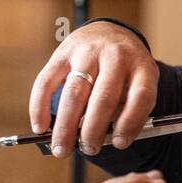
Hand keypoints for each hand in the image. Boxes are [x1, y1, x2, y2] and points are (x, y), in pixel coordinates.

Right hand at [30, 21, 158, 156]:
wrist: (109, 32)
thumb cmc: (126, 70)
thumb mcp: (139, 82)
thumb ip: (127, 108)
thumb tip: (104, 138)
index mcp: (142, 66)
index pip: (140, 96)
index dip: (130, 123)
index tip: (119, 144)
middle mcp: (116, 56)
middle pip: (103, 97)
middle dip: (94, 130)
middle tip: (89, 150)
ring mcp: (88, 52)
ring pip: (74, 93)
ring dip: (66, 126)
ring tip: (62, 149)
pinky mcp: (62, 53)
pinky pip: (47, 82)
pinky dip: (40, 107)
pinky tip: (40, 128)